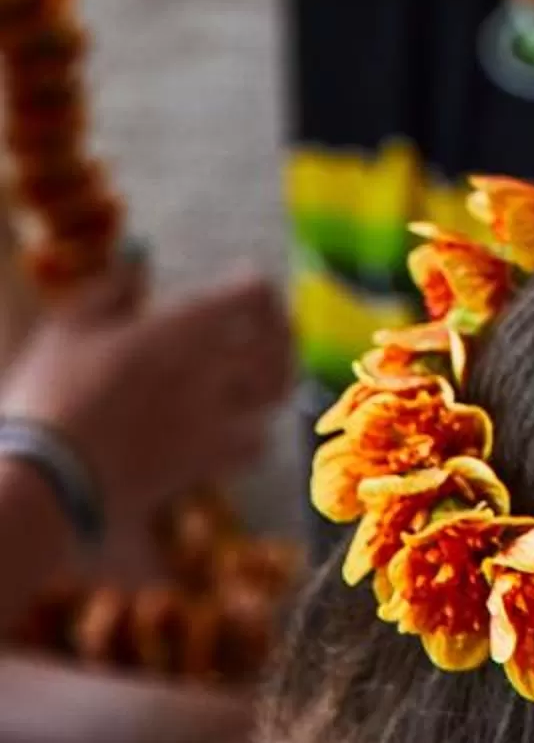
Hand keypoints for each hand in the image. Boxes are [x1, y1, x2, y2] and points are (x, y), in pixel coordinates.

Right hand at [2, 267, 291, 537]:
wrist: (48, 482)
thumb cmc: (53, 395)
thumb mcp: (71, 325)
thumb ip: (112, 288)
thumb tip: (138, 260)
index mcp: (185, 327)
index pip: (252, 293)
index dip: (253, 285)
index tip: (239, 281)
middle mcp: (213, 370)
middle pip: (276, 342)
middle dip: (277, 329)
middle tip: (267, 325)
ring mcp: (215, 420)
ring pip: (274, 394)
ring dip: (274, 378)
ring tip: (261, 372)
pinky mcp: (206, 465)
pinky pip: (255, 445)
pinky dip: (256, 432)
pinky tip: (239, 426)